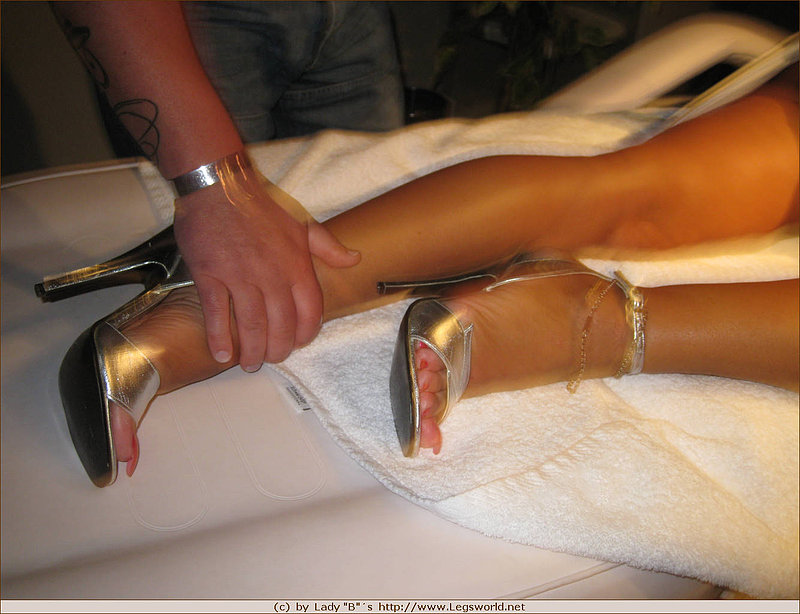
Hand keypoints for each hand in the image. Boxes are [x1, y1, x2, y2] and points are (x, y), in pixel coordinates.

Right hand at [173, 179, 358, 369]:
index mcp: (296, 265)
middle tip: (271, 358)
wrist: (219, 186)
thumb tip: (355, 259)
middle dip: (278, 349)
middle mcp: (271, 276)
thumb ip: (328, 247)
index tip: (299, 343)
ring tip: (250, 363)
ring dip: (252, 350)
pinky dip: (219, 337)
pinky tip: (222, 354)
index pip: (309, 311)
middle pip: (280, 325)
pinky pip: (216, 313)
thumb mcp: (302, 223)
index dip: (306, 333)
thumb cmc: (261, 205)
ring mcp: (240, 277)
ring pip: (251, 325)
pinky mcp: (210, 276)